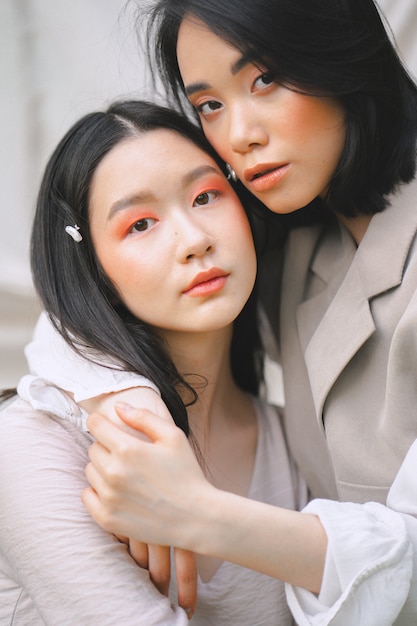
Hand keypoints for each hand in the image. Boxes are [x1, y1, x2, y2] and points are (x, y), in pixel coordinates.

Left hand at [82, 402, 205, 613]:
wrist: (196, 518)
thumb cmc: (187, 473)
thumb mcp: (173, 437)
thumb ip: (144, 417)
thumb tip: (118, 407)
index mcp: (128, 448)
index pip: (95, 425)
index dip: (99, 421)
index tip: (105, 425)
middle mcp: (113, 472)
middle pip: (93, 448)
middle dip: (106, 447)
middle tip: (128, 455)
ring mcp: (108, 497)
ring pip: (90, 471)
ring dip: (102, 469)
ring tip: (127, 474)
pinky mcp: (107, 518)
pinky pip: (87, 495)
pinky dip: (97, 491)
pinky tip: (117, 491)